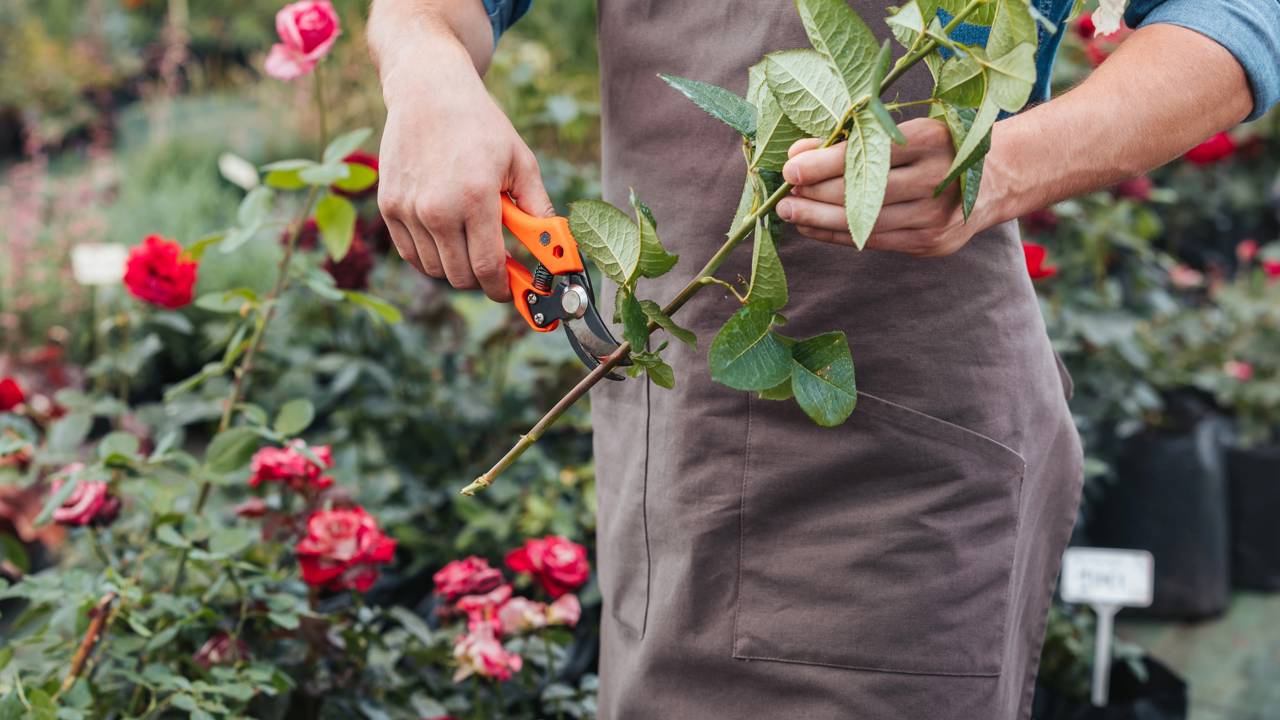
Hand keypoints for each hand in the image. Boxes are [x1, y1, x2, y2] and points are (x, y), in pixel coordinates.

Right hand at [376, 37, 553, 301]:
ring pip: (435, 269)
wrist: (428, 92)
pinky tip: (445, 235)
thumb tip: (557, 248)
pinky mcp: (389, 207)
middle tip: (495, 266)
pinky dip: (430, 255)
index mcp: (475, 199)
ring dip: (455, 265)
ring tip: (470, 239)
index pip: (487, 268)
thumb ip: (538, 209)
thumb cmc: (481, 126)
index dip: (502, 289)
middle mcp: (437, 209)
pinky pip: (411, 254)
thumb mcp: (520, 162)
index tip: (512, 292)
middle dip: (482, 279)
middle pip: (460, 276)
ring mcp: (408, 210)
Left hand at [777, 118, 991, 256]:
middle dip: (815, 196)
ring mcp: (936, 216)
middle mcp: (937, 179)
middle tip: (782, 197)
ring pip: (865, 222)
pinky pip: (873, 241)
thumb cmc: (937, 145)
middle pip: (864, 192)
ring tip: (789, 213)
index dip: (824, 164)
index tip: (790, 168)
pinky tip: (812, 229)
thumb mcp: (902, 130)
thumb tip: (797, 154)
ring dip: (819, 220)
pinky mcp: (931, 243)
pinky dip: (838, 236)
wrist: (996, 177)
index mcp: (932, 140)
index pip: (868, 153)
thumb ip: (852, 139)